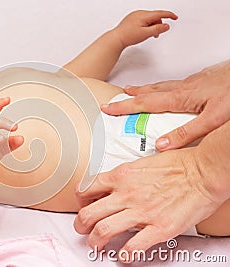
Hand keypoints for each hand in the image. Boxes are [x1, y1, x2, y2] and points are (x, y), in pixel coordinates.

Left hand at [74, 147, 222, 261]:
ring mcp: (141, 212)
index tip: (82, 206)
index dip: (80, 201)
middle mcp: (126, 194)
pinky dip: (125, 254)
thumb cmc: (179, 165)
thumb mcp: (142, 162)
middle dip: (80, 224)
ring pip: (103, 230)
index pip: (87, 189)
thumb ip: (125, 175)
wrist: (204, 172)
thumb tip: (114, 184)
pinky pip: (133, 246)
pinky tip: (124, 255)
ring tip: (96, 245)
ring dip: (95, 241)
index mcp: (121, 176)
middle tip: (81, 229)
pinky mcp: (159, 227)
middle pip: (89, 213)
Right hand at [102, 60, 229, 150]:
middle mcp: (183, 88)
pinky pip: (175, 84)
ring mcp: (192, 83)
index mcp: (180, 98)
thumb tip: (161, 145)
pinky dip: (164, 86)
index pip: (145, 104)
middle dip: (131, 96)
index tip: (108, 108)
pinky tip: (169, 89)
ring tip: (134, 90)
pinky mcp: (202, 80)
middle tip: (116, 98)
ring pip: (162, 86)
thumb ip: (187, 133)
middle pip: (150, 92)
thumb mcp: (212, 119)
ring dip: (145, 89)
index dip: (124, 107)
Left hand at [113, 10, 177, 47]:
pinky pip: (143, 20)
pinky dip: (146, 26)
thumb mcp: (146, 34)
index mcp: (144, 15)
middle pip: (155, 17)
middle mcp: (139, 13)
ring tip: (148, 35)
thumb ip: (157, 29)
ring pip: (149, 19)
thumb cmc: (128, 36)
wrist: (116, 39)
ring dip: (152, 26)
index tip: (175, 17)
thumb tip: (167, 26)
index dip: (169, 15)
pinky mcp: (132, 19)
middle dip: (158, 25)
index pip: (160, 13)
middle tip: (157, 34)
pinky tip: (143, 33)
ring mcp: (135, 15)